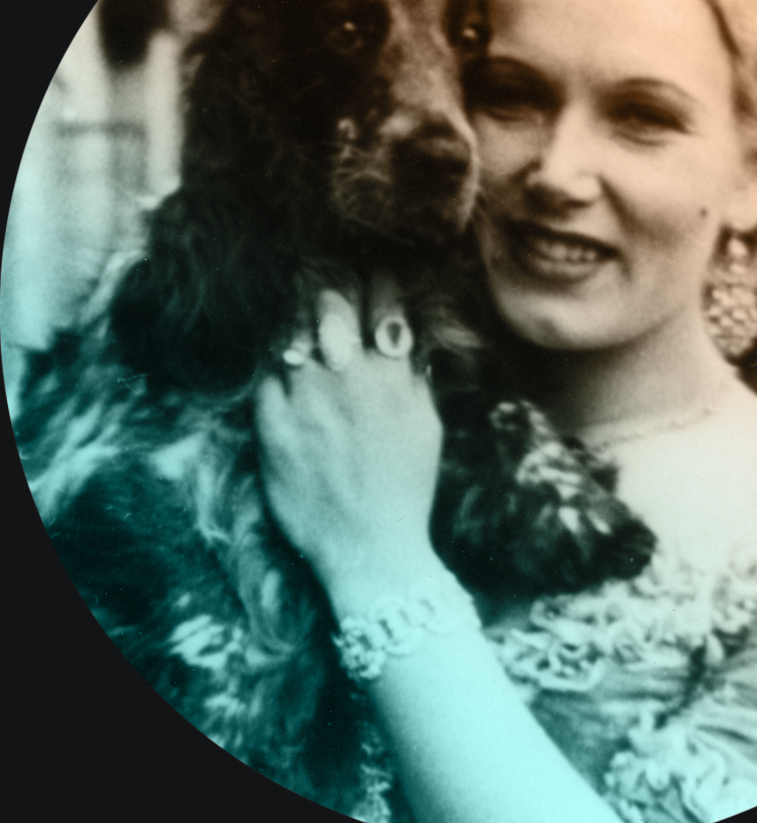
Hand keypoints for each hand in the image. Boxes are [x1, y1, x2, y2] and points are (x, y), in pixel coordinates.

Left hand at [256, 280, 444, 602]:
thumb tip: (404, 334)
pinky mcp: (268, 423)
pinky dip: (275, 361)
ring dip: (298, 317)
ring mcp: (301, 397)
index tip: (375, 274)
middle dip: (332, 286)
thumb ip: (413, 375)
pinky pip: (264, 371)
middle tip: (330, 286)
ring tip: (303, 318)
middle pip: (328, 299)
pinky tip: (283, 363)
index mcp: (389, 372)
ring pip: (289, 327)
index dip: (379, 278)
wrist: (367, 547)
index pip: (382, 296)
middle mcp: (343, 375)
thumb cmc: (405, 486)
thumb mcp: (426, 425)